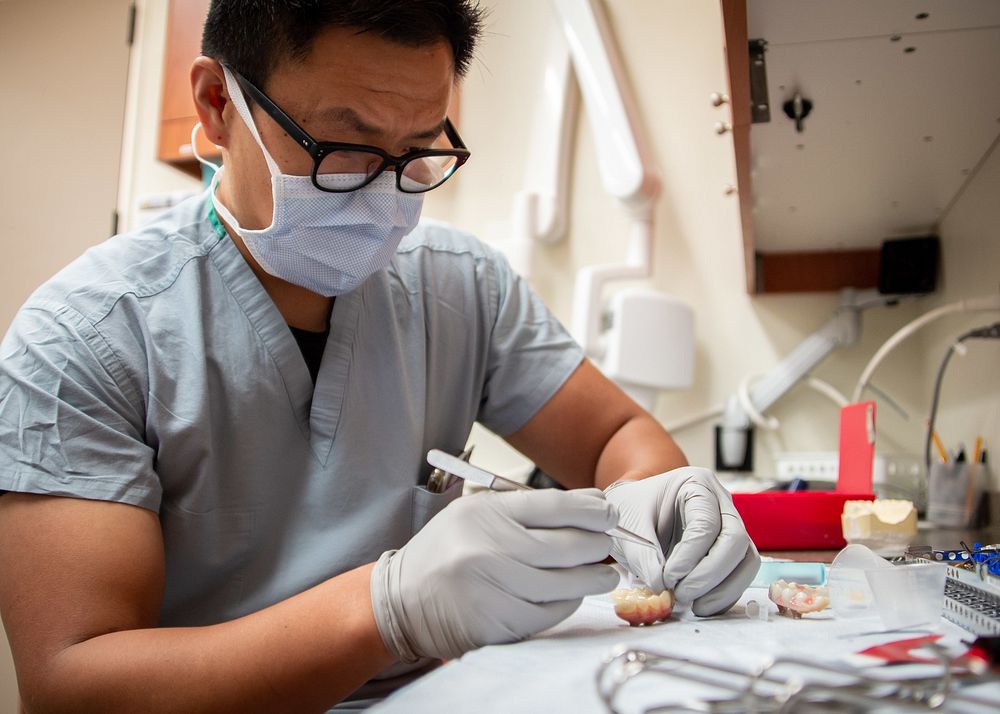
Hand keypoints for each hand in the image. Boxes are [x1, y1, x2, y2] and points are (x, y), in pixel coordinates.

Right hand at [370, 488, 619, 662]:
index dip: (591, 510)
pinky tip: (573, 595)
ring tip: (605, 574)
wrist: (400, 600)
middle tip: (610, 545)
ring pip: (564, 583)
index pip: (555, 506)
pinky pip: (548, 613)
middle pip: (567, 545)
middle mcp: (489, 547)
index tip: (609, 513)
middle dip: (599, 545)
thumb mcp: (476, 514)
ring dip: (592, 578)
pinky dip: (568, 604)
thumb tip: (589, 506)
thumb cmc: (446, 553)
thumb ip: (527, 510)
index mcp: (485, 513)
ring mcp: (493, 587)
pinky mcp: (496, 622)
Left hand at [604, 467, 759, 615]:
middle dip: (711, 574)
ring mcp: (730, 525)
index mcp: (696, 484)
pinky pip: (740, 573)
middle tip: (683, 595)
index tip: (668, 578)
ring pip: (746, 559)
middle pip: (735, 540)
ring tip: (694, 606)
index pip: (705, 523)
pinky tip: (701, 605)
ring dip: (724, 589)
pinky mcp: (731, 550)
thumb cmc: (632, 510)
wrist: (635, 512)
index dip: (690, 555)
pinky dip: (725, 594)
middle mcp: (721, 502)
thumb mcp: (629, 526)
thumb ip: (644, 556)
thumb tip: (663, 587)